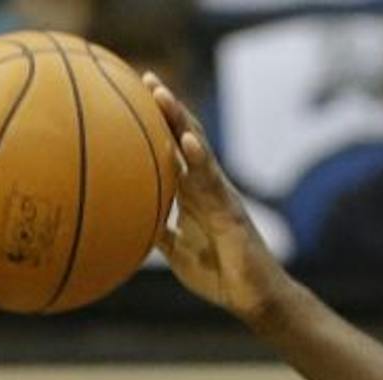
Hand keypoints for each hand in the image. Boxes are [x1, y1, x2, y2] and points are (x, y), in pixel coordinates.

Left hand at [147, 75, 290, 324]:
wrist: (251, 298)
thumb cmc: (219, 276)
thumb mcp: (177, 252)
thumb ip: (159, 232)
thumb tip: (131, 222)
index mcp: (193, 194)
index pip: (173, 150)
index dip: (158, 124)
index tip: (137, 96)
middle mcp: (207, 187)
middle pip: (186, 137)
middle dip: (168, 108)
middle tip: (147, 78)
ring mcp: (220, 194)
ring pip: (198, 149)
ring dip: (179, 120)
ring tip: (161, 94)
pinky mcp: (232, 208)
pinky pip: (213, 179)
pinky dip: (199, 158)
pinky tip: (186, 139)